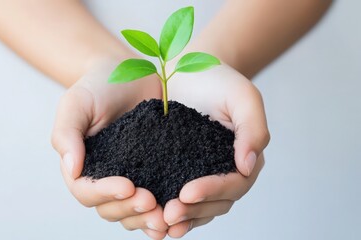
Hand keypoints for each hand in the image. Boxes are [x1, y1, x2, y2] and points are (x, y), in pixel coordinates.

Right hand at [51, 58, 167, 238]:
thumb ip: (67, 134)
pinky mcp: (155, 172)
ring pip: (133, 212)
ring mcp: (131, 177)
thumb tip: (71, 169)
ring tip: (167, 218)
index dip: (105, 194)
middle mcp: (105, 177)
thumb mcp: (77, 102)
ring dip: (147, 219)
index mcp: (83, 165)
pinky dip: (165, 212)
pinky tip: (180, 216)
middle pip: (111, 208)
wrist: (131, 71)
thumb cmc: (98, 85)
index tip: (128, 186)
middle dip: (130, 210)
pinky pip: (158, 199)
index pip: (87, 191)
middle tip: (152, 203)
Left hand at [164, 64, 269, 237]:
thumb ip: (253, 129)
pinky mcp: (179, 170)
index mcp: (243, 156)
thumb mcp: (242, 96)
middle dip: (193, 211)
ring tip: (160, 222)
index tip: (187, 193)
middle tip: (169, 213)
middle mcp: (225, 170)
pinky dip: (169, 209)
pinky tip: (152, 216)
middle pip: (216, 202)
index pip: (234, 183)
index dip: (212, 191)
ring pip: (198, 207)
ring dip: (181, 217)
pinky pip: (177, 196)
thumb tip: (248, 166)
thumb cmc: (217, 79)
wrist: (187, 69)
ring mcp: (202, 173)